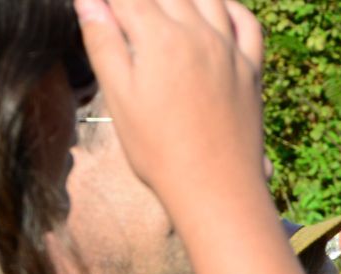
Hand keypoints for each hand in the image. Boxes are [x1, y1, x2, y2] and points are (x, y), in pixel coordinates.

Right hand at [76, 0, 266, 198]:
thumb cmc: (160, 151)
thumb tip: (88, 0)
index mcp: (160, 38)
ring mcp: (230, 50)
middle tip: (131, 12)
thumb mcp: (119, 98)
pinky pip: (246, 23)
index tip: (101, 5)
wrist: (217, 189)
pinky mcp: (251, 69)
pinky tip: (215, 10)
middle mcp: (199, 34)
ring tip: (166, 7)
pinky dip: (229, 7)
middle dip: (142, 0)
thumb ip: (103, 42)